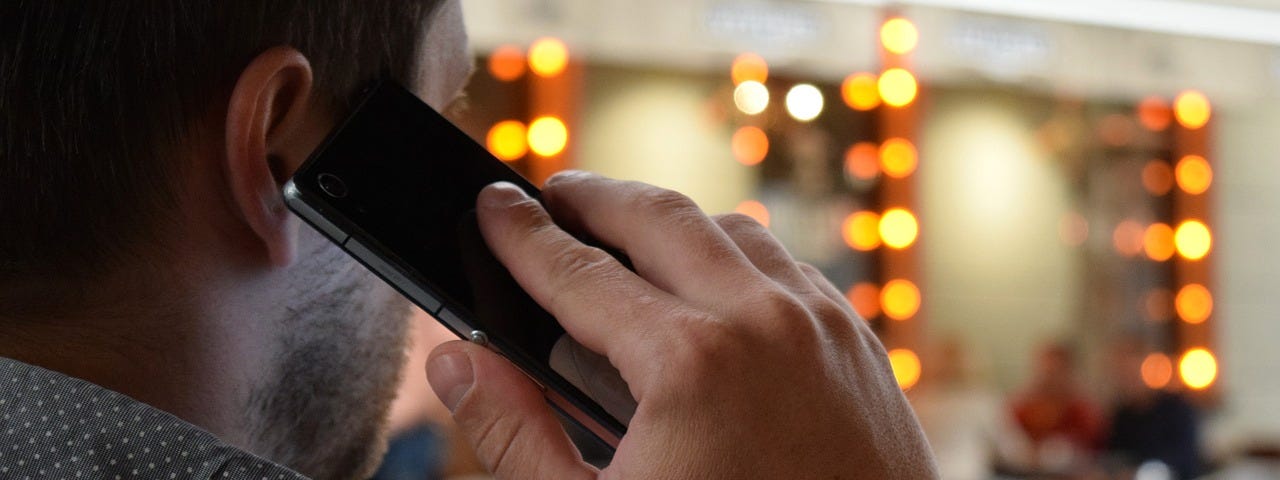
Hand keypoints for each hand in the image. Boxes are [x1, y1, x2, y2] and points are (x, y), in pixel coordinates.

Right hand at [426, 171, 938, 478]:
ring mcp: (821, 326)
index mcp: (688, 363)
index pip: (578, 271)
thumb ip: (516, 436)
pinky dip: (737, 257)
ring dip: (670, 222)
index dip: (522, 235)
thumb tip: (460, 364)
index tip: (495, 204)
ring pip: (730, 230)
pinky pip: (788, 267)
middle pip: (658, 217)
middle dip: (594, 196)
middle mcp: (762, 322)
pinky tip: (709, 282)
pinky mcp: (858, 345)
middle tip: (552, 195)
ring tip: (623, 232)